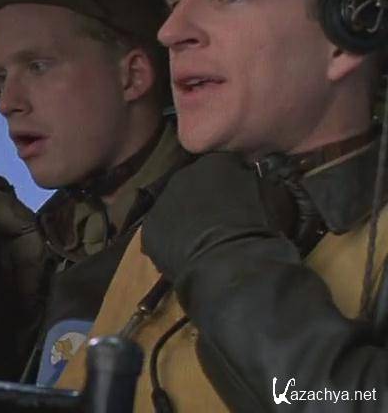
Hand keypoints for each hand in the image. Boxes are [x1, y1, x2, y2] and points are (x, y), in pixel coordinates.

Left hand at [140, 152, 295, 281]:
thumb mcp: (276, 198)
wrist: (230, 264)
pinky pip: (161, 232)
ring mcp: (163, 202)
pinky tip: (185, 255)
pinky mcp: (150, 229)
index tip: (242, 200)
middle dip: (205, 199)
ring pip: (175, 208)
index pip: (223, 166)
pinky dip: (171, 241)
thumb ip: (264, 182)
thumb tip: (259, 179)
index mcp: (215, 162)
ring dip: (186, 219)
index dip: (233, 184)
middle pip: (195, 185)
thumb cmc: (260, 229)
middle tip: (221, 222)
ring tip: (203, 242)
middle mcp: (184, 175)